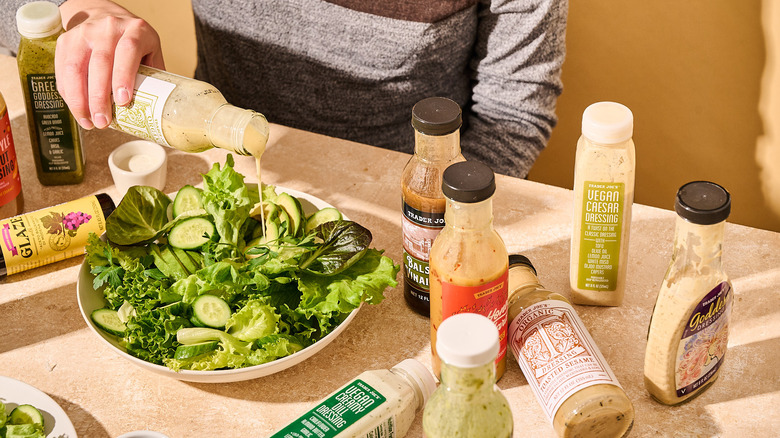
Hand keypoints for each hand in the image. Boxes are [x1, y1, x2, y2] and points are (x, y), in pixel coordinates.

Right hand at [55, 0, 164, 128]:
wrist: (104, 15)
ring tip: (88, 121)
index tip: (122, 102)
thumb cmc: (133, 42)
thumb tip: (157, 111)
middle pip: (100, 62)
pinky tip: (78, 110)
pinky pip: (63, 71)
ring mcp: (83, 33)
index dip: (124, 76)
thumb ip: (154, 76)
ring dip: (80, 99)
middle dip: (99, 96)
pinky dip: (69, 94)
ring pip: (75, 67)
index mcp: (135, 30)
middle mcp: (107, 28)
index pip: (128, 50)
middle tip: (103, 122)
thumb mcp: (150, 51)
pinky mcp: (66, 41)